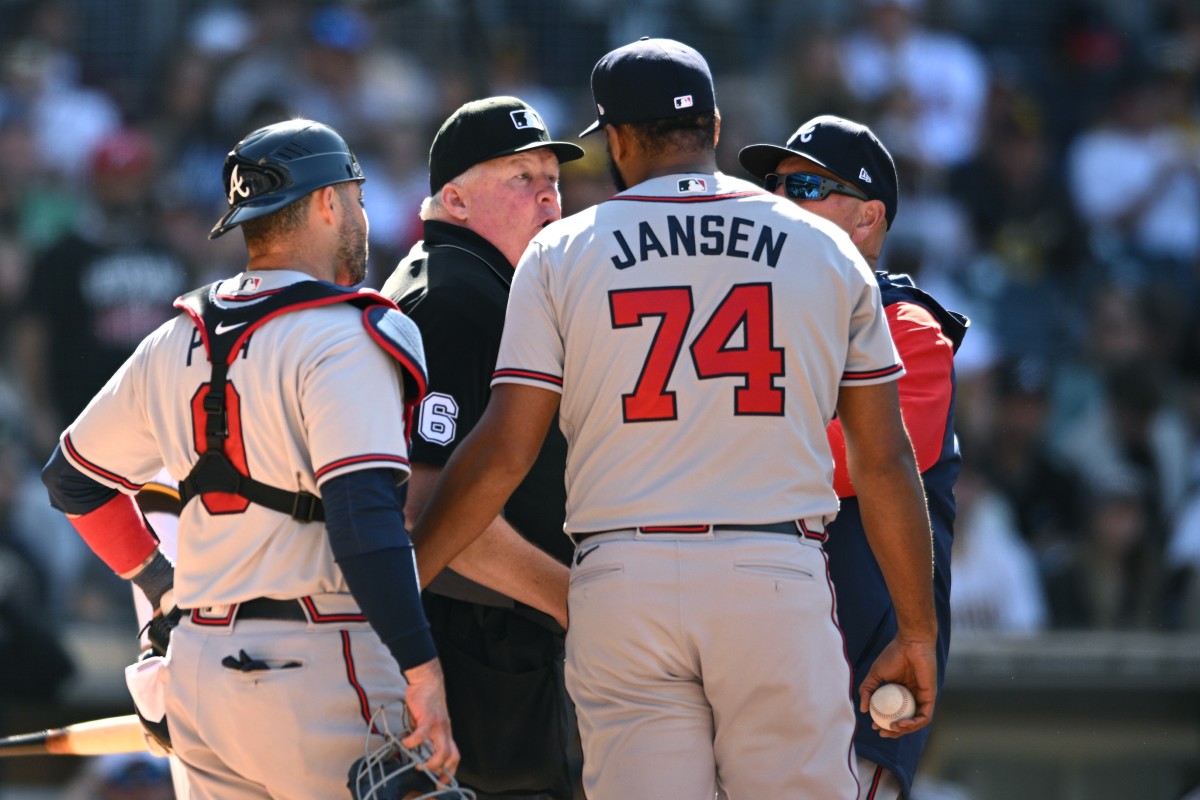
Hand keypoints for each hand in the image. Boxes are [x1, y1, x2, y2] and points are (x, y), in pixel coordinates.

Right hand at [400, 658, 458, 781]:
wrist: (427, 681)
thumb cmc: (426, 701)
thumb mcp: (426, 722)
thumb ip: (423, 736)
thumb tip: (413, 749)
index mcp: (445, 733)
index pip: (454, 756)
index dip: (450, 771)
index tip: (441, 782)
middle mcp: (444, 731)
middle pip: (451, 757)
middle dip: (442, 772)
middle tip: (431, 778)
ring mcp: (438, 726)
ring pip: (442, 750)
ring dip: (430, 762)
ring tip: (418, 764)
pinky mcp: (428, 718)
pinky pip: (421, 735)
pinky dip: (412, 742)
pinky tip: (405, 743)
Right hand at [858, 635, 937, 738]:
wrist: (910, 643)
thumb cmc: (894, 655)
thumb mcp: (875, 675)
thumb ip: (867, 690)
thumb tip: (862, 709)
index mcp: (900, 693)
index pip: (895, 714)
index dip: (885, 723)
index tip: (875, 726)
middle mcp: (912, 697)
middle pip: (906, 721)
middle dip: (895, 732)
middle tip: (883, 733)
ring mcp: (922, 698)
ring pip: (916, 722)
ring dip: (905, 730)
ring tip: (892, 729)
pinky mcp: (930, 697)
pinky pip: (925, 717)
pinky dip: (914, 724)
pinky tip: (902, 723)